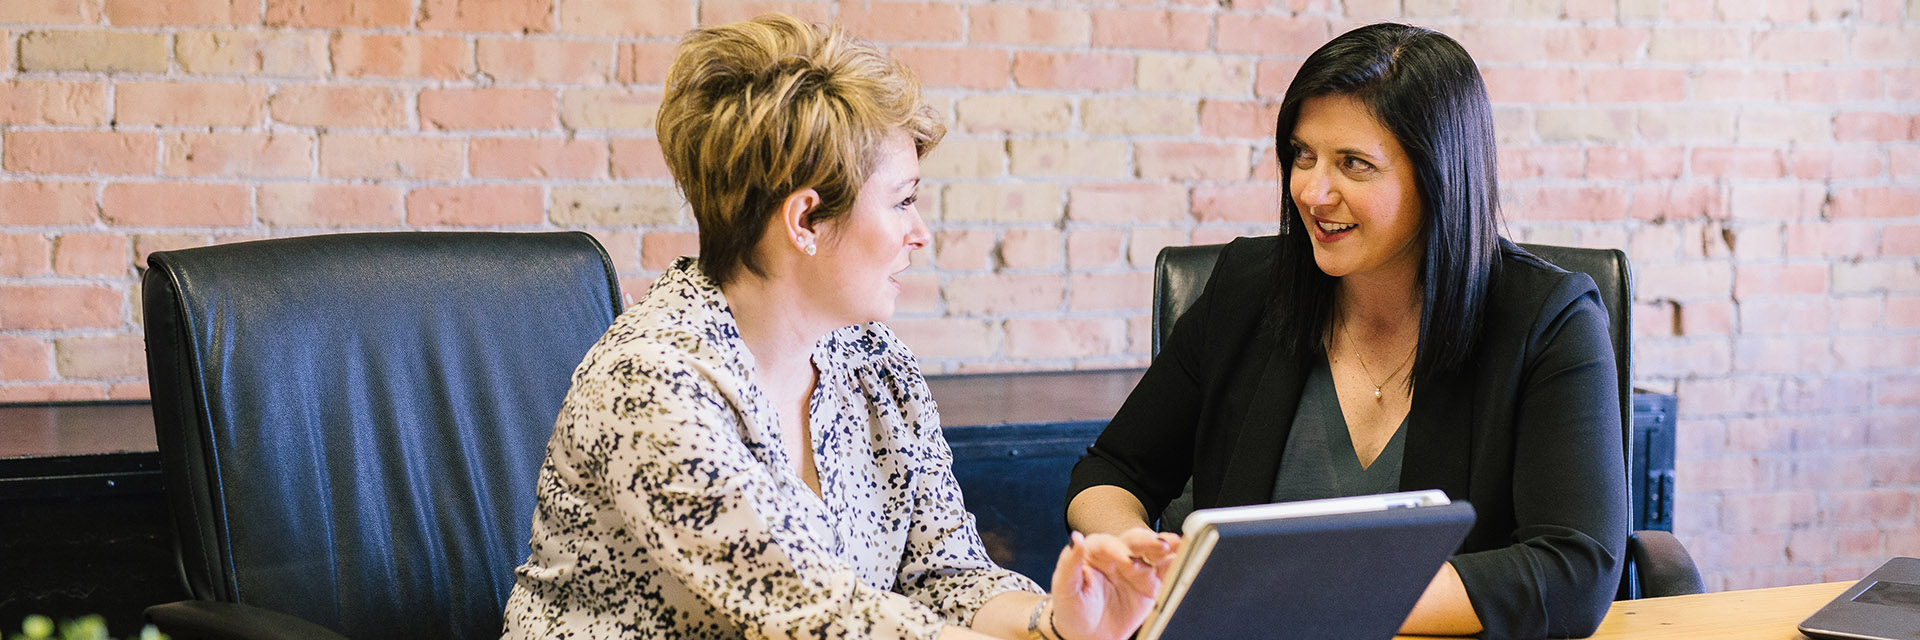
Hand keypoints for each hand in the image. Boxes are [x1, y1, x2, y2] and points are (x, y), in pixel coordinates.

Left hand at [1047, 528, 1181, 639]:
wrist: (1086, 635)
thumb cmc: (1072, 609)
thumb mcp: (1064, 588)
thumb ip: (1069, 563)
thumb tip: (1075, 539)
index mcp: (1095, 552)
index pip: (1108, 544)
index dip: (1117, 549)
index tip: (1125, 560)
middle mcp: (1118, 555)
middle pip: (1135, 542)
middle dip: (1148, 542)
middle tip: (1161, 545)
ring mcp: (1137, 568)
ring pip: (1153, 552)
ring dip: (1167, 547)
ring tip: (1180, 545)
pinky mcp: (1151, 584)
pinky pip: (1166, 571)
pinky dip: (1177, 564)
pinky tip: (1187, 558)